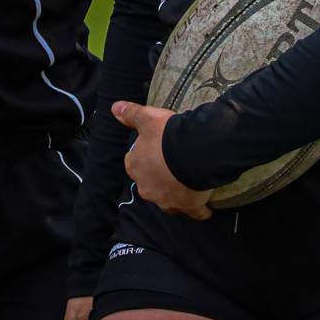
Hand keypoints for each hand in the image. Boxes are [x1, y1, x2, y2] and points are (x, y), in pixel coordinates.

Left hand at [111, 101, 212, 220]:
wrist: (195, 151)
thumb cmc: (167, 135)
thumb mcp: (148, 118)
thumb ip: (131, 114)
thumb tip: (114, 107)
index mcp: (135, 167)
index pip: (136, 162)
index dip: (147, 155)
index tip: (158, 149)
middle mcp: (146, 188)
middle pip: (151, 183)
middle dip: (160, 177)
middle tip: (174, 164)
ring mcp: (167, 201)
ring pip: (169, 199)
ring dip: (176, 193)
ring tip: (188, 182)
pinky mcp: (188, 207)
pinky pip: (194, 212)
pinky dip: (198, 210)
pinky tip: (204, 207)